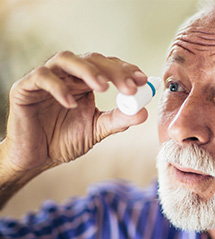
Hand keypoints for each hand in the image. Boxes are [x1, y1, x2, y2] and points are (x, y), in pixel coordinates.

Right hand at [2, 51, 148, 172]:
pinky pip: (42, 77)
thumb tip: (143, 113)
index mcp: (85, 83)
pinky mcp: (25, 87)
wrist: (36, 158)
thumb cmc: (63, 141)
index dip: (126, 70)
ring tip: (103, 87)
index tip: (143, 80)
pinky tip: (71, 103)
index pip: (108, 66)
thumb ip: (118, 120)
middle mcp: (67, 75)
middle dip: (114, 71)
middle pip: (92, 59)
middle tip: (129, 87)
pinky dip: (58, 87)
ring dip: (88, 70)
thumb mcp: (96, 130)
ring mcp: (46, 78)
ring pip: (66, 59)